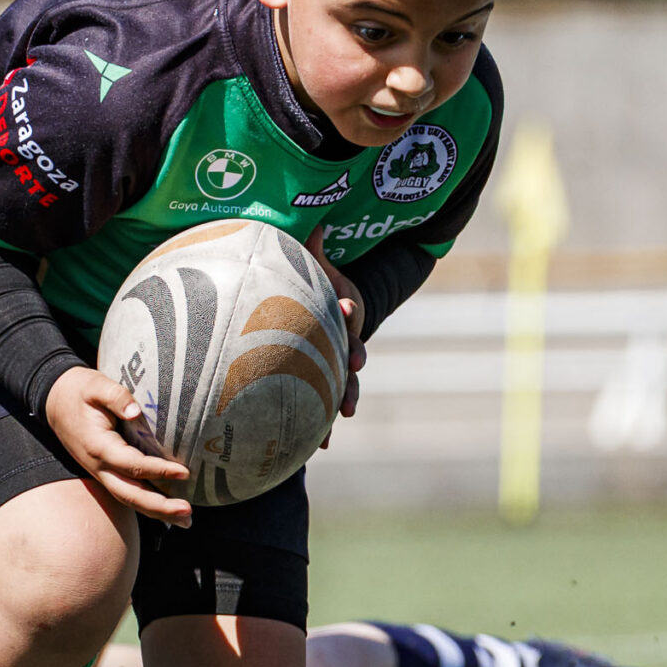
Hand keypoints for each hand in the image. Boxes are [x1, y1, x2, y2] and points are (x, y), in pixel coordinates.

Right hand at [44, 365, 191, 526]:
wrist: (53, 400)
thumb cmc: (78, 390)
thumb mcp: (96, 384)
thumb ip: (116, 396)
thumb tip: (136, 411)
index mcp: (98, 446)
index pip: (132, 465)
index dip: (159, 470)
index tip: (185, 472)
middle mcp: (98, 466)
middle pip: (130, 495)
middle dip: (159, 507)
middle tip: (188, 514)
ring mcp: (100, 472)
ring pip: (128, 499)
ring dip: (156, 513)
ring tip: (186, 521)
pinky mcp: (104, 472)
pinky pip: (126, 492)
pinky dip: (147, 505)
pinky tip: (167, 510)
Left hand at [308, 227, 366, 435]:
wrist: (315, 313)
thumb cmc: (310, 287)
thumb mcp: (311, 267)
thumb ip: (310, 249)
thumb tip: (313, 221)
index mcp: (341, 312)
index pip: (346, 310)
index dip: (346, 309)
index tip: (345, 308)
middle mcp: (343, 340)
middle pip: (352, 350)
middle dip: (354, 358)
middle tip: (355, 365)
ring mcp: (335, 364)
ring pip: (343, 382)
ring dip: (345, 395)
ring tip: (344, 411)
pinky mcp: (322, 384)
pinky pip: (323, 406)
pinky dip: (323, 424)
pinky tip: (319, 445)